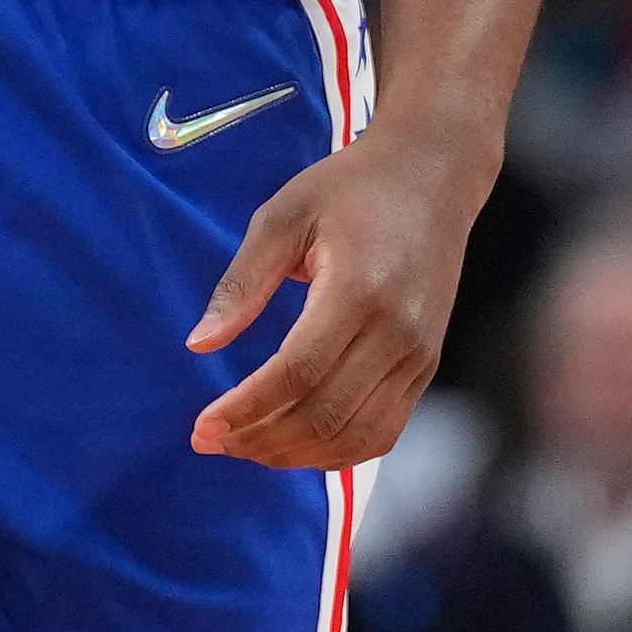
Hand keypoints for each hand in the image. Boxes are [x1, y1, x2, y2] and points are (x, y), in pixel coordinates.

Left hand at [187, 119, 490, 466]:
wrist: (432, 177)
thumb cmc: (349, 189)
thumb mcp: (282, 216)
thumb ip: (241, 284)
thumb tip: (199, 345)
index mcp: (359, 291)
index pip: (297, 373)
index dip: (247, 408)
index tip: (202, 426)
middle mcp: (398, 333)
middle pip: (325, 414)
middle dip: (260, 439)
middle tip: (209, 441)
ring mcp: (419, 356)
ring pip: (355, 436)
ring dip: (294, 455)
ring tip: (242, 446)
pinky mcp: (426, 367)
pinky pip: (383, 431)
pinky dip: (336, 452)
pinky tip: (293, 445)